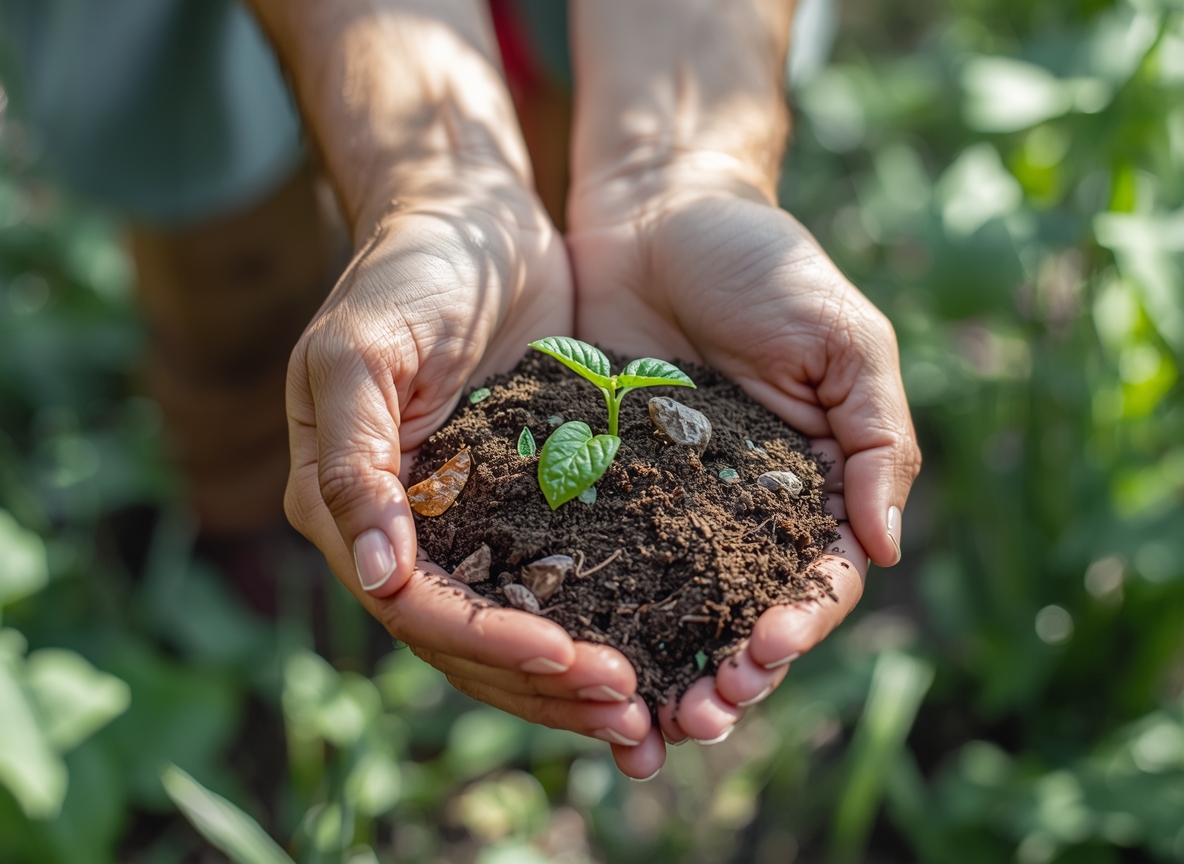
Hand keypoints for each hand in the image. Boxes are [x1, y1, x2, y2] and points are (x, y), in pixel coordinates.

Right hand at [284, 172, 650, 756]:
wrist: (472, 219)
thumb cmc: (407, 270)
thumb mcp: (362, 351)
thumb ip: (356, 461)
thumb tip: (377, 576)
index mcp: (350, 506)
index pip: (416, 607)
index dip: (488, 642)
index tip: (570, 657)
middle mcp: (402, 531)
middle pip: (466, 641)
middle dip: (542, 681)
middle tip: (628, 706)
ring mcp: (464, 522)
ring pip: (513, 628)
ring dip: (572, 675)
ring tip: (647, 706)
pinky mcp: (522, 502)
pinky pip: (557, 580)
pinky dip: (596, 622)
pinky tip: (653, 649)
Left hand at [567, 167, 920, 775]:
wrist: (657, 207)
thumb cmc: (763, 263)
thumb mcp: (840, 338)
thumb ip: (876, 438)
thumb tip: (885, 549)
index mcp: (809, 487)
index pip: (813, 581)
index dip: (796, 627)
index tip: (761, 656)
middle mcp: (737, 512)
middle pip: (737, 617)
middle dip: (724, 677)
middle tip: (696, 721)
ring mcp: (663, 504)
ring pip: (664, 611)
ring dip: (657, 674)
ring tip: (638, 727)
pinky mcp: (595, 482)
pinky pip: (592, 561)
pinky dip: (588, 619)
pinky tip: (566, 661)